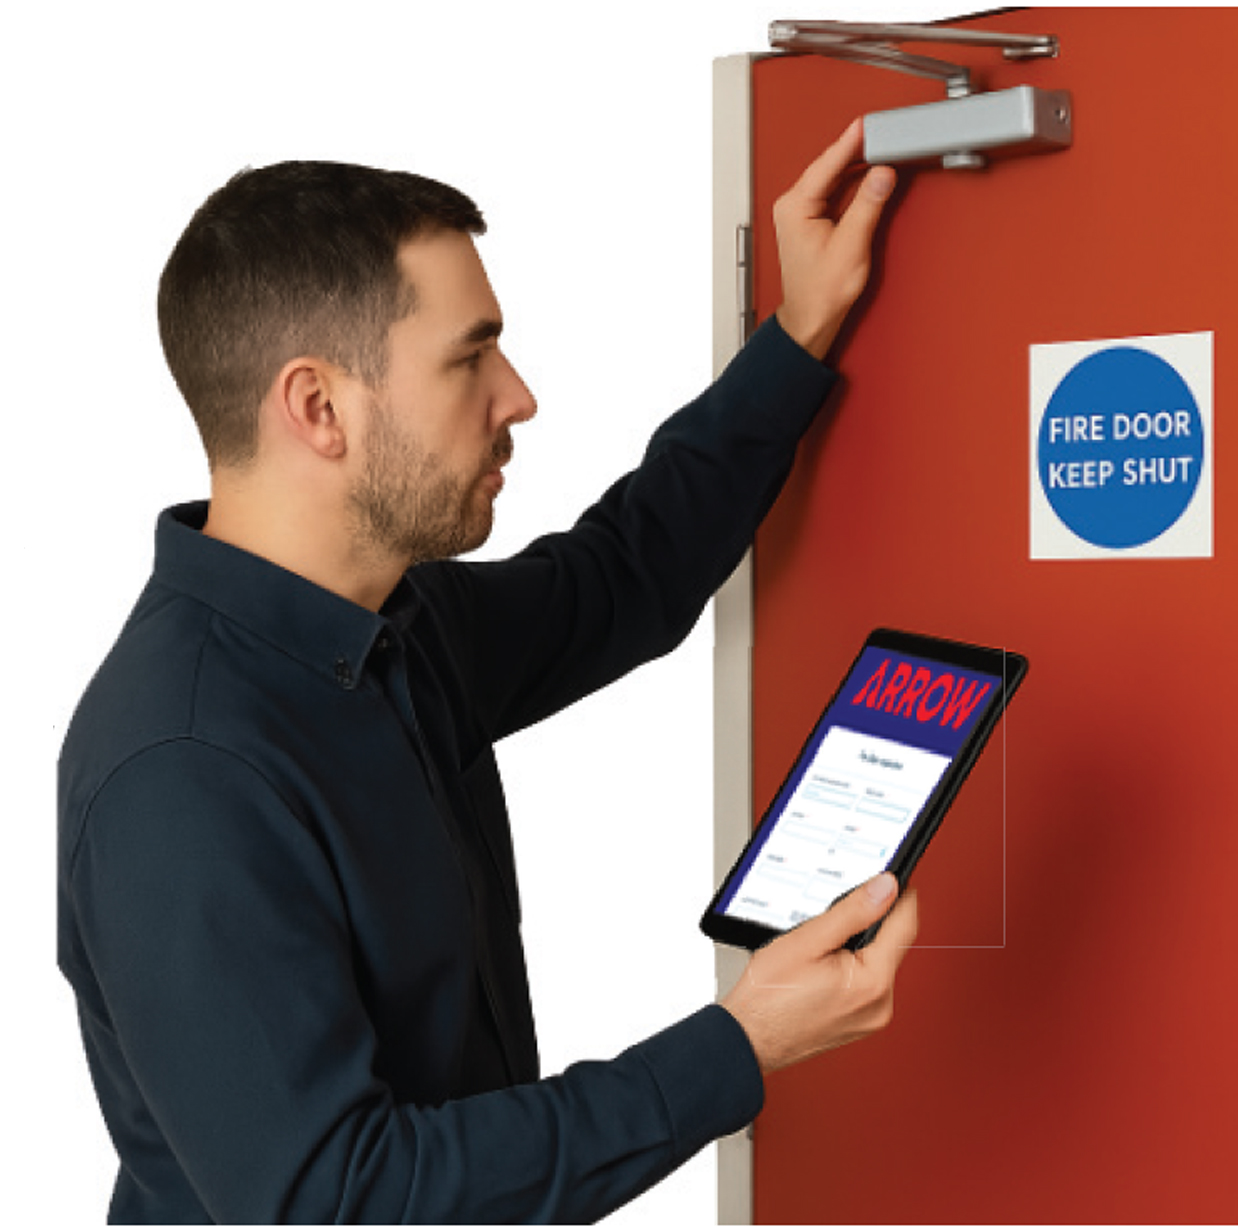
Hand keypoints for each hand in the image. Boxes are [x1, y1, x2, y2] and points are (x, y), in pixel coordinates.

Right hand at [721, 873, 917, 1073]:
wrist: (750, 1036)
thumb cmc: (769, 996)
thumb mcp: (808, 939)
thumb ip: (853, 911)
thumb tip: (886, 888)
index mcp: (873, 982)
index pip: (905, 925)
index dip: (900, 894)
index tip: (891, 877)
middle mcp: (880, 1004)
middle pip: (891, 944)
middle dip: (869, 923)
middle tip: (834, 916)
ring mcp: (872, 1017)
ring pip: (878, 963)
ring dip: (858, 946)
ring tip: (820, 948)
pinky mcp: (861, 1022)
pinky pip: (867, 983)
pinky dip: (851, 967)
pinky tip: (822, 967)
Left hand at [773, 119, 897, 360]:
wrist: (811, 318)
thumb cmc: (821, 292)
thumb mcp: (850, 246)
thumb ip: (867, 205)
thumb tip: (881, 174)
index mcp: (795, 207)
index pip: (827, 163)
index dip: (850, 142)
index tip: (866, 124)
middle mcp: (792, 206)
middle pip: (828, 166)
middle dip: (855, 149)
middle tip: (880, 132)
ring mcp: (799, 212)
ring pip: (831, 177)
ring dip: (854, 165)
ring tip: (878, 148)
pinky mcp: (810, 219)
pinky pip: (832, 190)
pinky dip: (850, 182)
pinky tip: (866, 176)